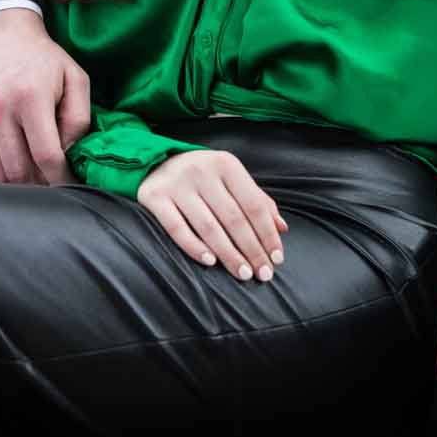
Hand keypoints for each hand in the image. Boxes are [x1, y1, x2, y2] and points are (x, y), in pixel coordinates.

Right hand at [0, 10, 91, 184]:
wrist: (1, 34)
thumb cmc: (42, 59)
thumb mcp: (75, 78)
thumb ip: (79, 118)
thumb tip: (68, 154)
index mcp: (31, 97)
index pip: (46, 155)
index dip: (60, 177)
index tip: (68, 182)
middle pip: (19, 170)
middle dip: (39, 183)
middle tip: (51, 179)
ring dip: (17, 182)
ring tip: (33, 173)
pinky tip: (12, 160)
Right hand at [138, 150, 288, 281]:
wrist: (155, 162)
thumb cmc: (203, 176)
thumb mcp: (231, 179)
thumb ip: (257, 200)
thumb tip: (282, 228)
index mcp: (226, 164)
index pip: (254, 204)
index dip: (267, 233)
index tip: (276, 258)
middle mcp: (202, 171)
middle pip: (234, 218)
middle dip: (252, 249)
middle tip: (263, 274)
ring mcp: (177, 184)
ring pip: (209, 227)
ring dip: (229, 254)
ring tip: (243, 274)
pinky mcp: (154, 197)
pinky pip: (177, 229)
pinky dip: (194, 247)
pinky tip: (210, 262)